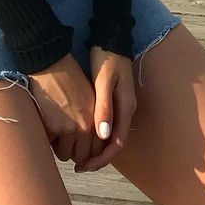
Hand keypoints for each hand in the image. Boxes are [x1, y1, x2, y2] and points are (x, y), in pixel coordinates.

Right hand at [27, 54, 96, 165]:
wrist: (52, 64)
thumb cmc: (71, 78)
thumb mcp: (91, 97)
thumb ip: (95, 120)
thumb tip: (96, 141)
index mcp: (97, 120)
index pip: (98, 150)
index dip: (90, 150)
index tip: (81, 146)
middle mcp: (86, 128)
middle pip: (82, 156)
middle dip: (75, 152)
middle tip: (69, 141)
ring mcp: (69, 129)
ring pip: (66, 155)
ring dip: (62, 148)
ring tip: (58, 134)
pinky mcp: (52, 128)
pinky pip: (51, 146)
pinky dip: (49, 141)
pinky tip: (49, 126)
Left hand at [75, 47, 135, 172]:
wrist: (110, 38)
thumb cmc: (106, 58)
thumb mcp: (104, 82)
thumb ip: (104, 108)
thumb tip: (103, 136)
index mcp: (126, 108)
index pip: (117, 144)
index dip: (102, 159)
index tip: (84, 166)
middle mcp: (126, 110)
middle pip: (114, 143)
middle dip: (98, 158)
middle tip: (78, 166)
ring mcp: (121, 105)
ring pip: (111, 136)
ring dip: (96, 148)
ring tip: (78, 155)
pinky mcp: (114, 100)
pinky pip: (107, 125)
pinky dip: (96, 136)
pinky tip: (83, 136)